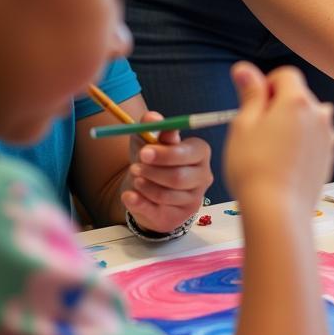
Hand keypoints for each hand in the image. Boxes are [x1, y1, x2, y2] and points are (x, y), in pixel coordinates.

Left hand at [122, 112, 212, 234]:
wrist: (148, 189)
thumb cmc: (153, 160)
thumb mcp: (149, 140)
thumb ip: (151, 127)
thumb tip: (153, 118)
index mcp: (200, 152)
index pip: (189, 154)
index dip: (166, 154)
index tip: (143, 152)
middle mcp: (203, 176)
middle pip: (179, 177)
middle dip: (153, 172)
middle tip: (134, 167)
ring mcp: (193, 198)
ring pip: (166, 195)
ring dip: (145, 186)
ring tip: (135, 179)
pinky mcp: (179, 216)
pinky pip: (156, 211)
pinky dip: (138, 203)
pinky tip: (130, 195)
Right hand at [224, 63, 333, 212]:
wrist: (278, 211)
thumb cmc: (254, 168)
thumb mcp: (243, 125)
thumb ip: (249, 93)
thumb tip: (244, 69)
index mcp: (298, 101)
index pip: (285, 75)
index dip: (266, 85)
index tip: (253, 104)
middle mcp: (319, 114)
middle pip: (298, 96)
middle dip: (278, 105)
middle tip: (256, 131)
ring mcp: (327, 137)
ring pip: (307, 119)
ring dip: (291, 125)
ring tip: (269, 150)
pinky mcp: (329, 157)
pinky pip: (313, 140)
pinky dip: (300, 144)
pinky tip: (283, 164)